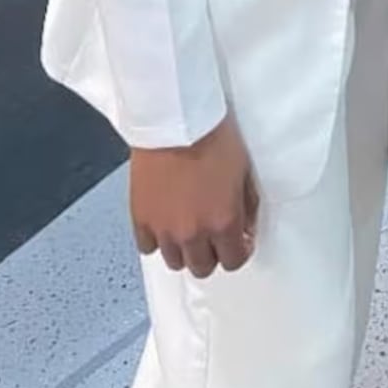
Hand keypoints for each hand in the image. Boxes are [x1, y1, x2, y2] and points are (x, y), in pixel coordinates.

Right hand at [129, 112, 258, 276]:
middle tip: (214, 235)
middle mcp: (193, 233)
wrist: (176, 119)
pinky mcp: (141, 219)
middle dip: (212, 254)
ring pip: (175, 261)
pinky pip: (148, 246)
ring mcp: (164, 229)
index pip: (234, 261)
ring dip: (184, 249)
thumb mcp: (244, 170)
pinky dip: (157, 239)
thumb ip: (246, 206)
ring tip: (189, 226)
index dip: (239, 251)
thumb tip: (246, 227)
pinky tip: (165, 221)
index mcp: (223, 222)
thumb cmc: (213, 136)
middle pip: (202, 268)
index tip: (238, 241)